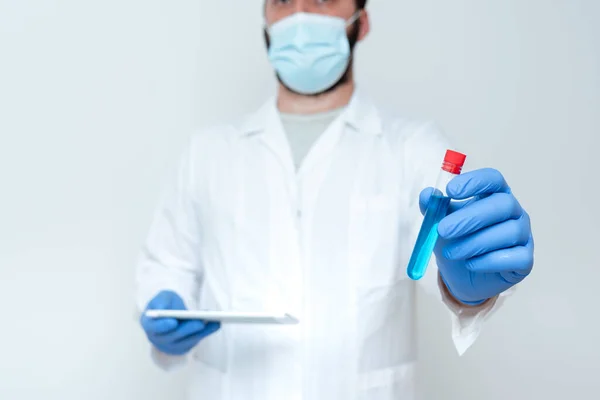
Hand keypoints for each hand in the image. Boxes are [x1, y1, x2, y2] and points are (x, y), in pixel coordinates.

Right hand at [140, 290, 219, 354]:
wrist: (171, 314)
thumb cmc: (165, 304)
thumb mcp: (163, 297)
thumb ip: (161, 301)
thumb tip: (163, 308)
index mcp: (149, 324)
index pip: (153, 327)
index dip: (163, 326)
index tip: (173, 322)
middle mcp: (158, 338)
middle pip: (173, 336)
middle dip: (187, 329)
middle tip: (200, 322)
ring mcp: (171, 345)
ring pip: (187, 341)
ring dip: (201, 332)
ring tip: (214, 321)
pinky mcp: (184, 347)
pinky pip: (195, 341)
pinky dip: (206, 333)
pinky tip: (216, 324)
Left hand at [419, 168, 533, 304]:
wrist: (463, 274)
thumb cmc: (456, 240)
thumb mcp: (440, 222)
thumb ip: (434, 208)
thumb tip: (428, 194)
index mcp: (494, 195)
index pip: (493, 179)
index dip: (475, 182)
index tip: (450, 191)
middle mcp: (513, 212)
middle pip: (502, 204)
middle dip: (470, 217)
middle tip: (442, 230)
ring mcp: (523, 235)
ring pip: (508, 232)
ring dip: (475, 243)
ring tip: (450, 253)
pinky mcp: (525, 260)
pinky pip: (515, 257)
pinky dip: (489, 261)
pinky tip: (470, 263)